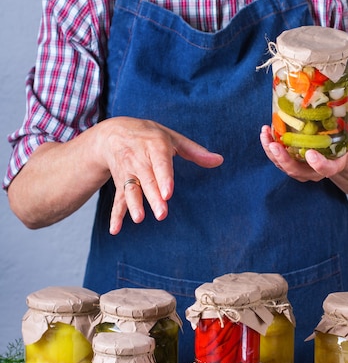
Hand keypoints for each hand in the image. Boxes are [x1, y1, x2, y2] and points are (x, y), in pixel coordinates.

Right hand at [100, 117, 223, 233]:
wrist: (113, 132)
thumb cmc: (149, 135)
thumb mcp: (172, 137)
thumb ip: (195, 151)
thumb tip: (219, 160)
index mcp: (154, 146)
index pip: (160, 163)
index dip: (164, 178)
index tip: (168, 194)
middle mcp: (139, 159)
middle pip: (146, 180)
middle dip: (153, 197)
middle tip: (162, 214)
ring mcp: (127, 172)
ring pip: (130, 189)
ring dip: (134, 204)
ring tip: (139, 218)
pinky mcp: (119, 183)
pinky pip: (117, 199)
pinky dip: (116, 215)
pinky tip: (115, 230)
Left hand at [260, 101, 347, 181]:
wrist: (334, 150)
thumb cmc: (342, 138)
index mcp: (333, 164)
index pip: (326, 169)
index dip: (318, 164)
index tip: (310, 154)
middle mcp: (315, 171)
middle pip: (297, 171)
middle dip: (284, 160)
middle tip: (275, 146)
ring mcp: (301, 169)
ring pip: (283, 166)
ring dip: (271, 153)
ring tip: (265, 134)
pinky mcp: (290, 163)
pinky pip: (277, 159)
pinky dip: (269, 148)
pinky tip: (265, 133)